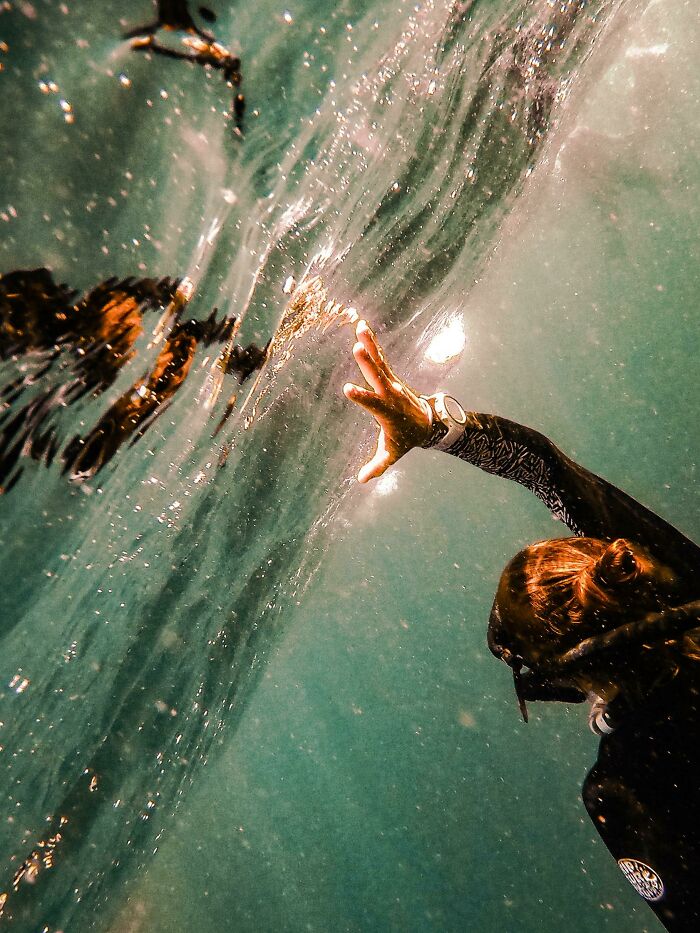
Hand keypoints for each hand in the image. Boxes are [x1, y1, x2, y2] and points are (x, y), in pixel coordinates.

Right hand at [343, 320, 431, 482]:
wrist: (429, 423)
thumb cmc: (406, 440)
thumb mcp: (392, 454)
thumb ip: (378, 466)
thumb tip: (362, 480)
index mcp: (388, 413)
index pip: (373, 404)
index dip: (361, 397)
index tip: (347, 389)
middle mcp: (390, 394)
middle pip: (378, 376)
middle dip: (368, 363)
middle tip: (357, 348)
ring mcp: (391, 382)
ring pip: (379, 361)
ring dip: (370, 344)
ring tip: (360, 327)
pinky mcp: (390, 375)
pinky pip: (380, 357)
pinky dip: (372, 342)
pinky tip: (362, 326)